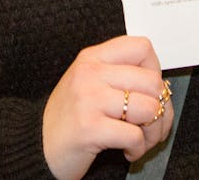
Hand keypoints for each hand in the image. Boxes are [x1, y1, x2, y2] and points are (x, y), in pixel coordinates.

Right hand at [41, 36, 174, 179]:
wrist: (37, 145)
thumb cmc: (68, 117)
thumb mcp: (88, 83)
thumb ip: (117, 74)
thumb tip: (161, 85)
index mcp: (92, 57)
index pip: (142, 47)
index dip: (155, 70)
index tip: (148, 91)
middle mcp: (90, 73)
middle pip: (152, 82)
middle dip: (162, 110)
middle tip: (151, 125)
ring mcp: (89, 99)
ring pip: (149, 109)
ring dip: (152, 133)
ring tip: (140, 140)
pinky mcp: (90, 127)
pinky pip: (135, 136)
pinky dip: (138, 149)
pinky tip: (127, 151)